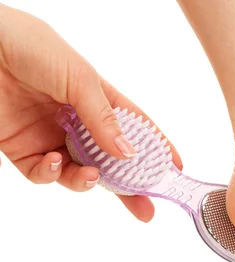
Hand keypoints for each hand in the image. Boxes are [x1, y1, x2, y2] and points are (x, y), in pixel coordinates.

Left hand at [0, 4, 182, 221]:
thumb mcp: (79, 78)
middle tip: (146, 207)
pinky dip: (53, 174)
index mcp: (98, 100)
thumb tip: (129, 153)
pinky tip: (55, 161)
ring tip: (93, 177)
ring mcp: (51, 136)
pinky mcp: (23, 149)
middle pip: (111, 161)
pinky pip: (44, 174)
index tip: (175, 168)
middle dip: (129, 186)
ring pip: (79, 173)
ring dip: (89, 181)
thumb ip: (103, 118)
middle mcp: (78, 122)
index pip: (134, 129)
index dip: (156, 148)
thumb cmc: (31, 47)